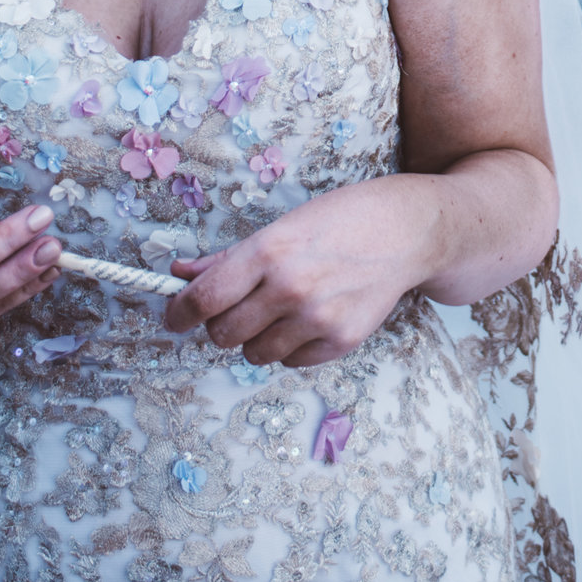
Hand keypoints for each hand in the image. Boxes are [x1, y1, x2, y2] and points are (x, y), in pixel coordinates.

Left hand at [162, 179, 429, 367]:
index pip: (204, 299)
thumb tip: (179, 274)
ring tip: (279, 309)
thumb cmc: (342, 219)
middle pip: (223, 334)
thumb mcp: (281, 226)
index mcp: (268, 252)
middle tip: (236, 307)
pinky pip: (290, 361)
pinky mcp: (341, 341)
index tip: (174, 318)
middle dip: (220, 324)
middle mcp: (290, 289)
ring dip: (256, 337)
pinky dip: (289, 346)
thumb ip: (227, 258)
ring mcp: (317, 319)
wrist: (407, 231)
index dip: (179, 314)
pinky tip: (308, 317)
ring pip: (254, 353)